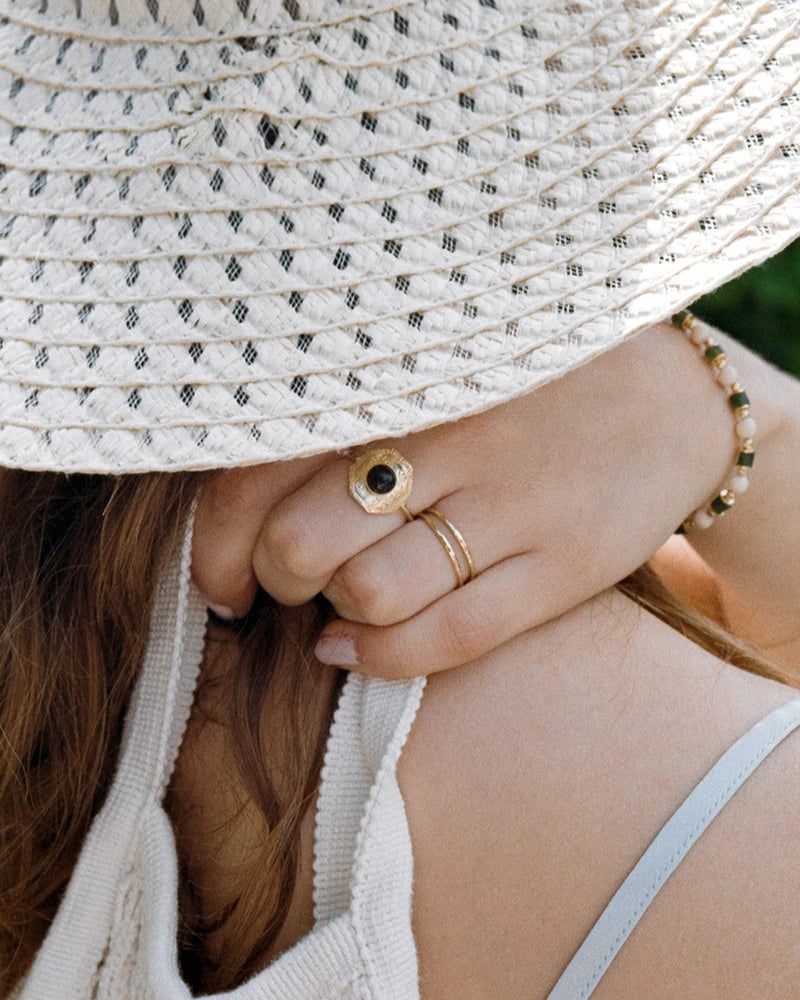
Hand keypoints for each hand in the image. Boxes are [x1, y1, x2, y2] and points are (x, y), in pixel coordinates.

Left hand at [193, 321, 734, 677]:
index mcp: (403, 376)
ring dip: (330, 614)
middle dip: (271, 581)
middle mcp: (452, 438)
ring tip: (333, 601)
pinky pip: (447, 636)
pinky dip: (382, 657)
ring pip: (369, 593)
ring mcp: (512, 504)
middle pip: (302, 542)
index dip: (218, 539)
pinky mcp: (563, 563)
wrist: (675, 400)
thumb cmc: (524, 385)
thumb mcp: (434, 363)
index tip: (221, 572)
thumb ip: (346, 405)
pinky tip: (353, 648)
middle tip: (275, 582)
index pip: (260, 467)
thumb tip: (241, 495)